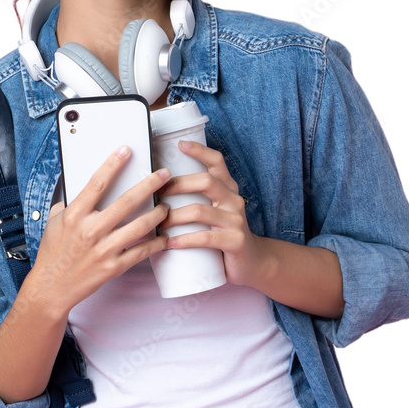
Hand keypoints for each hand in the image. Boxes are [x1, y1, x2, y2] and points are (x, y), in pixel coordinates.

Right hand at [34, 147, 170, 315]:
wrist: (52, 287)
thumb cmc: (53, 252)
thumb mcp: (54, 221)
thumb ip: (69, 202)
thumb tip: (82, 184)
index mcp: (75, 215)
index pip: (97, 183)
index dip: (113, 164)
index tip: (127, 150)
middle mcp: (91, 230)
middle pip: (127, 201)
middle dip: (150, 184)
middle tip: (164, 175)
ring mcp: (104, 249)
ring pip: (141, 226)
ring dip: (158, 213)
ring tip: (166, 206)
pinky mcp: (114, 267)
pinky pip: (141, 251)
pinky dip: (156, 243)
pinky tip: (164, 236)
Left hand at [156, 140, 266, 287]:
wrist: (252, 262)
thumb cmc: (223, 234)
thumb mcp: (215, 211)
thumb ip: (197, 199)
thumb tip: (158, 190)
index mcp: (228, 188)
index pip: (217, 162)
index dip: (200, 151)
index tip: (180, 144)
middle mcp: (234, 200)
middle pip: (206, 182)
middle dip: (178, 185)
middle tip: (156, 194)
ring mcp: (236, 220)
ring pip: (201, 211)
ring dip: (174, 217)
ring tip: (158, 224)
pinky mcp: (235, 241)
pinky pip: (206, 238)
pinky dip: (184, 240)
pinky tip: (169, 243)